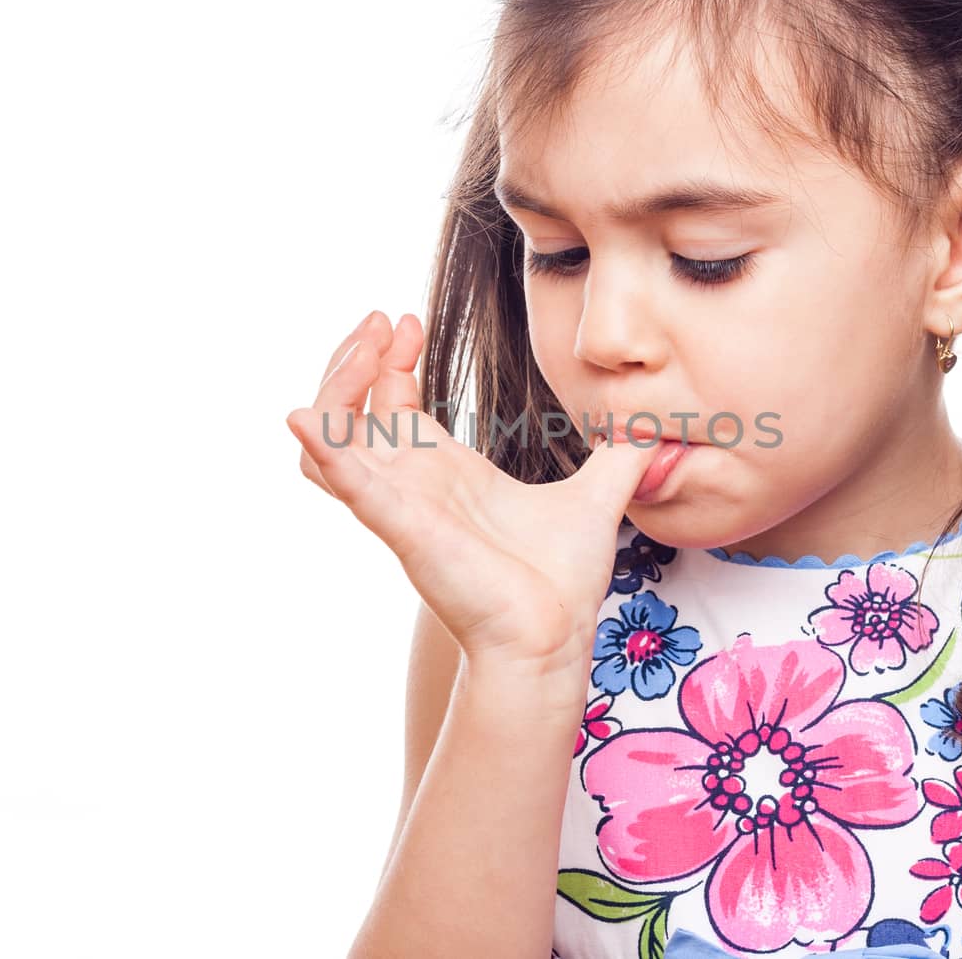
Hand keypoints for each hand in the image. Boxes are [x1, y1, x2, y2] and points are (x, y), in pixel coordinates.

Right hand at [286, 310, 659, 670]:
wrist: (556, 639)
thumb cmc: (561, 583)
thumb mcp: (596, 497)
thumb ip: (620, 457)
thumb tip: (654, 428)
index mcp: (442, 470)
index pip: (389, 399)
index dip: (390, 354)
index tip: (408, 320)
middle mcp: (410, 482)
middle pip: (348, 408)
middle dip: (354, 356)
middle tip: (382, 321)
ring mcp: (399, 503)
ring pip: (330, 438)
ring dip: (335, 388)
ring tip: (364, 349)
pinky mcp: (401, 526)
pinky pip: (343, 483)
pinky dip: (323, 448)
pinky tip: (306, 415)